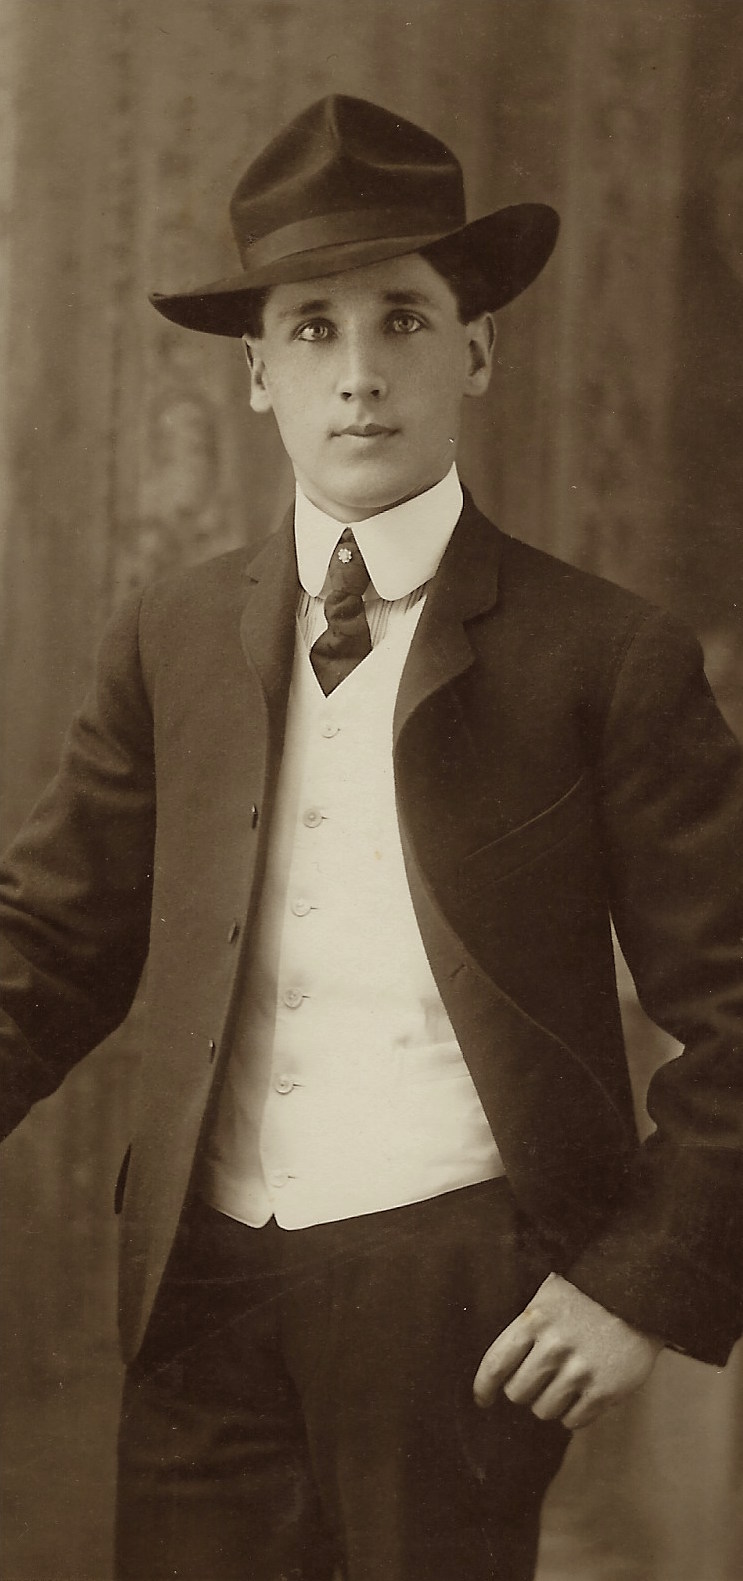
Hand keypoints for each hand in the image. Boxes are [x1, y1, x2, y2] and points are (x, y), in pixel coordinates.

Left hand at [473, 1272, 662, 1428]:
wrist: (642, 1291)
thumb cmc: (590, 1292)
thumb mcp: (550, 1296)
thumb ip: (528, 1327)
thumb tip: (504, 1366)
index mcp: (534, 1320)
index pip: (495, 1365)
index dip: (483, 1388)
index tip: (482, 1399)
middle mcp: (553, 1348)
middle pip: (517, 1393)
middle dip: (524, 1390)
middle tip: (537, 1382)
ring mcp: (580, 1371)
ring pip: (544, 1411)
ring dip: (549, 1403)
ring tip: (563, 1385)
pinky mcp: (605, 1390)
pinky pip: (574, 1421)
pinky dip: (573, 1414)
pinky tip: (581, 1396)